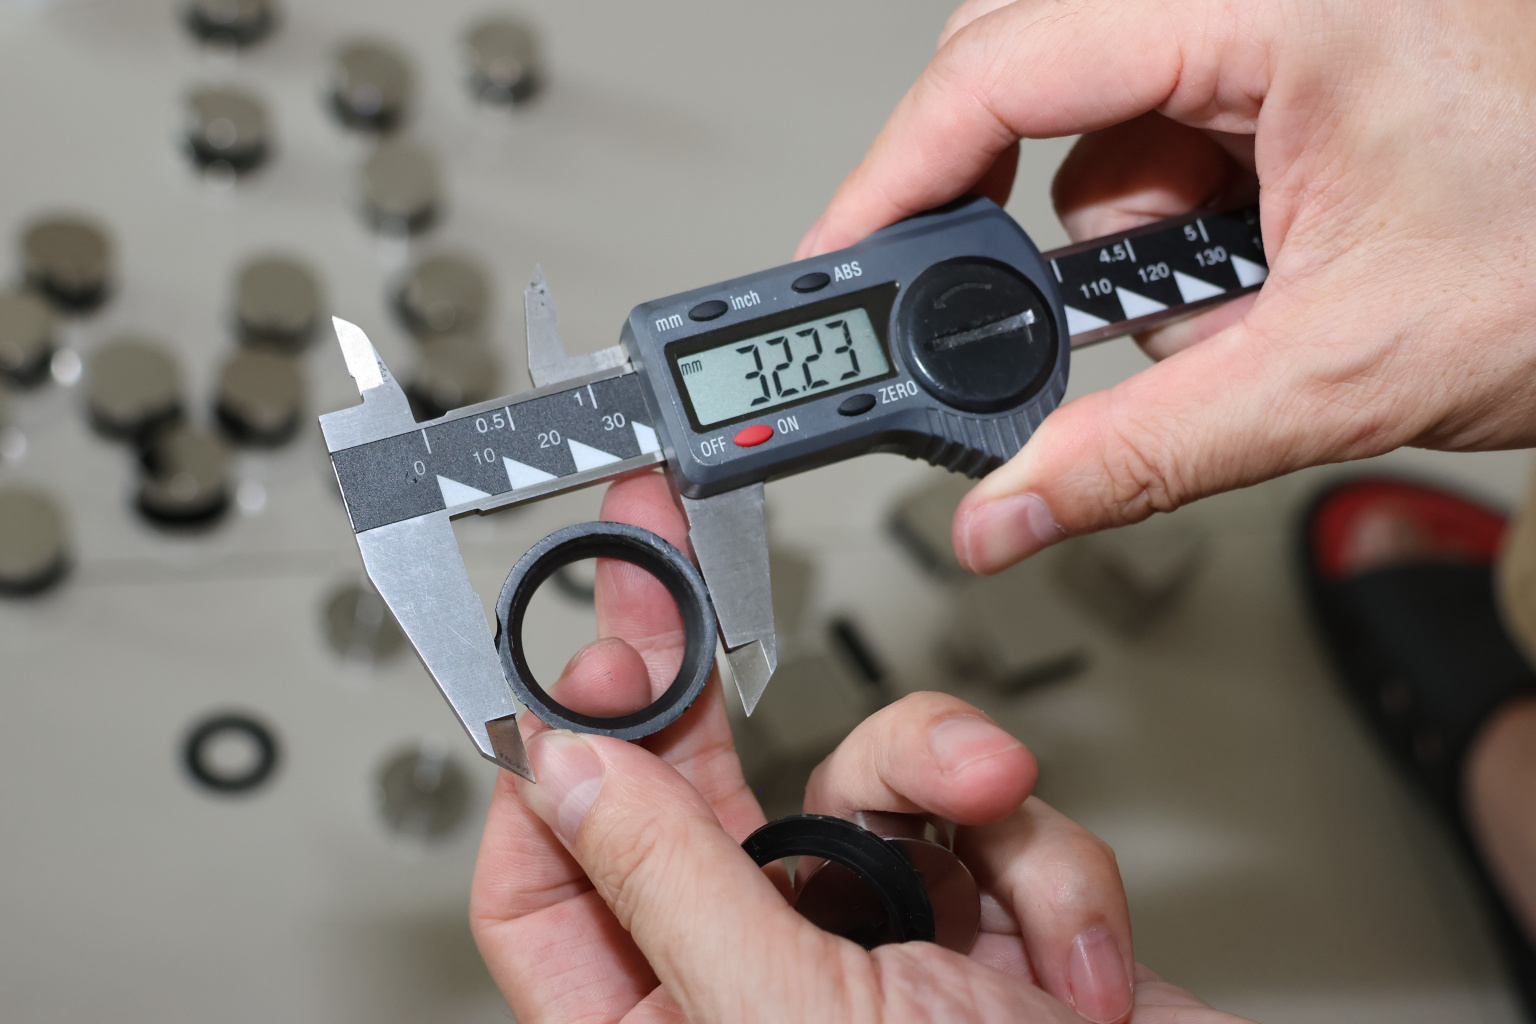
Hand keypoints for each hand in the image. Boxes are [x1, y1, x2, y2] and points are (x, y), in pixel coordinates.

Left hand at [470, 470, 1174, 1022]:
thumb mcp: (789, 1021)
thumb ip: (669, 884)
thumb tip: (569, 770)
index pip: (546, 890)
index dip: (553, 767)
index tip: (580, 659)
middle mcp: (755, 992)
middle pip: (686, 803)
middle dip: (688, 681)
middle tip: (662, 564)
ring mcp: (877, 956)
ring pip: (866, 784)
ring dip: (948, 782)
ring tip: (993, 806)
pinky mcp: (986, 928)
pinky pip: (988, 826)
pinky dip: (1050, 873)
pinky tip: (1073, 962)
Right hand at [797, 0, 1535, 574]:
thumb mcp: (1341, 374)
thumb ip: (1144, 452)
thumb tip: (1007, 508)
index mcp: (1280, 6)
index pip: (1005, 62)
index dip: (898, 171)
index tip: (842, 257)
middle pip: (1035, 80)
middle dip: (1042, 230)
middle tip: (1060, 328)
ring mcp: (1275, 24)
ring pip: (1102, 132)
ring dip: (1135, 250)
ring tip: (1259, 310)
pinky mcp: (1287, 64)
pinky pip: (1165, 142)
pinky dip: (1182, 233)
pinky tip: (1271, 275)